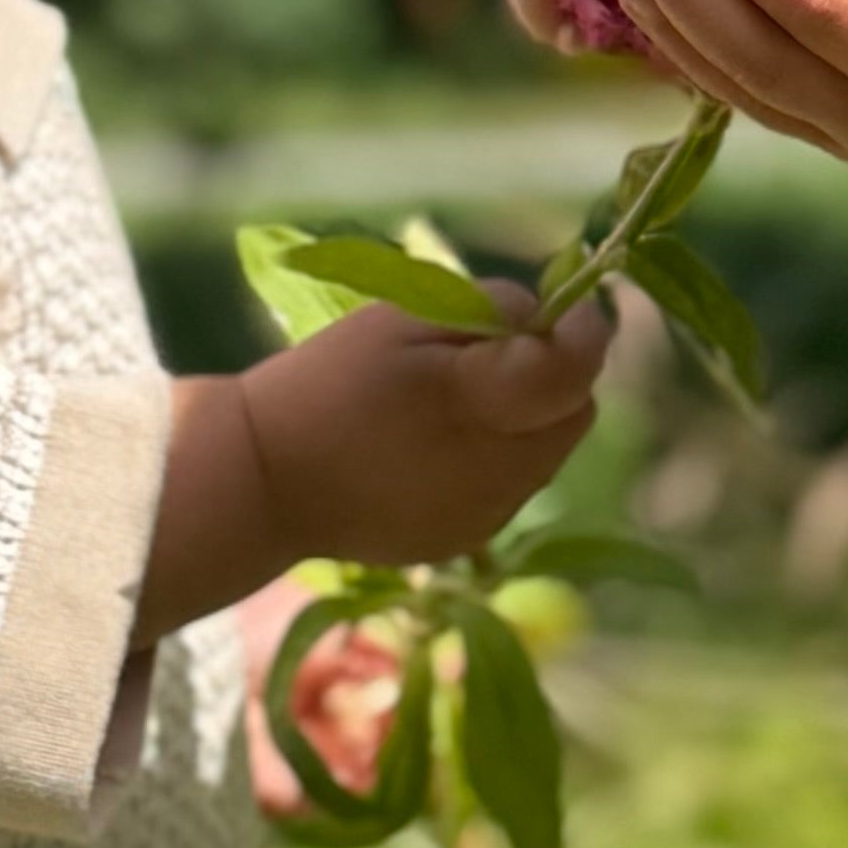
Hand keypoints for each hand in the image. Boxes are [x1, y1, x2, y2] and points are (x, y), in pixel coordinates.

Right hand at [240, 281, 610, 574]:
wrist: (266, 479)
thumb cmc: (330, 381)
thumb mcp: (405, 316)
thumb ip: (492, 311)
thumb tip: (551, 325)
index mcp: (479, 404)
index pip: (576, 370)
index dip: (582, 332)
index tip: (566, 308)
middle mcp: (499, 470)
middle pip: (575, 414)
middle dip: (554, 379)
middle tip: (496, 357)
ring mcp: (487, 515)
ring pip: (549, 454)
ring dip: (528, 422)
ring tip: (460, 403)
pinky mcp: (468, 539)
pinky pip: (514, 488)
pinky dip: (497, 461)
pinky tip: (439, 448)